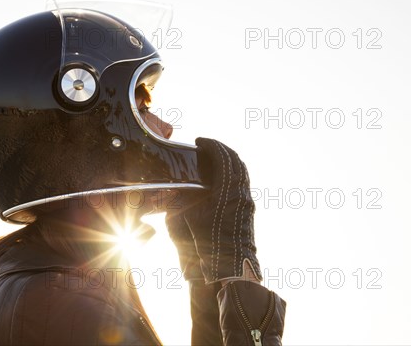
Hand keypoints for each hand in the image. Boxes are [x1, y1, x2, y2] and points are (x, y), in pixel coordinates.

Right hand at [185, 137, 261, 283]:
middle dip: (222, 149)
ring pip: (242, 172)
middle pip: (236, 160)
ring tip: (213, 159)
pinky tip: (219, 180)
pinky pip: (243, 184)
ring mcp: (247, 202)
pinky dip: (233, 174)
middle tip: (207, 146)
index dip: (211, 144)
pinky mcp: (248, 210)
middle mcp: (241, 193)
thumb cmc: (206, 246)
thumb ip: (175, 203)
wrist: (230, 269)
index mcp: (227, 190)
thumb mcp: (185, 221)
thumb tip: (162, 193)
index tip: (200, 141)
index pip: (223, 157)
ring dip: (229, 161)